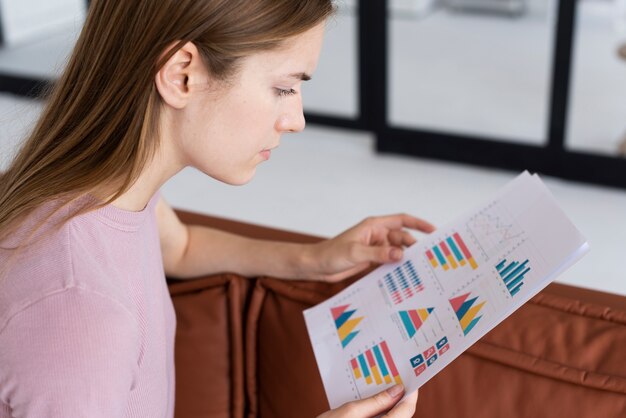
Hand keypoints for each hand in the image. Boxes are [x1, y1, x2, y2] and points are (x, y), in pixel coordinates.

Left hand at [304, 214, 434, 281]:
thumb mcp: (355, 253)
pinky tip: (404, 277)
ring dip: (406, 259)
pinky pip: (389, 262)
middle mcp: (376, 235)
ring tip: (419, 270)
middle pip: (402, 239)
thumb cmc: (331, 254)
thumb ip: (378, 253)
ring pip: (397, 252)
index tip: (434, 231)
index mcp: (373, 226)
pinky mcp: (371, 260)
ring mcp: (375, 248)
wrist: (316, 266)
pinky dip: (396, 268)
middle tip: (428, 259)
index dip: (419, 224)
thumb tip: (400, 254)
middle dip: (414, 247)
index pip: (401, 221)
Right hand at [317, 384, 417, 417]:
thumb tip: (397, 390)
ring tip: (383, 388)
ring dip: (390, 405)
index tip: (410, 379)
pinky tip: (373, 403)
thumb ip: (376, 401)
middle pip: (402, 415)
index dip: (411, 394)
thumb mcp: (351, 411)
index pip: (406, 410)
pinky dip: (382, 412)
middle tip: (395, 379)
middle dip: (400, 398)